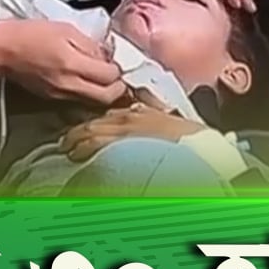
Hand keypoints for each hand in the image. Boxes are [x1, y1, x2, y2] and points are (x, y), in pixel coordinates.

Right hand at [0, 20, 126, 106]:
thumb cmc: (26, 34)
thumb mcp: (63, 28)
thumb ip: (89, 44)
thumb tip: (106, 55)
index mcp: (71, 64)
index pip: (110, 77)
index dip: (118, 70)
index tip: (117, 61)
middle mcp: (68, 84)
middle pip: (106, 97)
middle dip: (117, 88)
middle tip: (117, 75)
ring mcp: (59, 94)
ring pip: (93, 102)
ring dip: (102, 91)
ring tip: (100, 76)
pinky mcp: (51, 98)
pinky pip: (77, 99)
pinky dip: (86, 92)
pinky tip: (83, 79)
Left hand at [59, 90, 205, 161]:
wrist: (201, 148)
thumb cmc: (191, 141)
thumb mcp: (170, 125)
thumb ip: (152, 122)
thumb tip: (143, 123)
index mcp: (140, 113)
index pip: (109, 116)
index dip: (93, 125)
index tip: (85, 132)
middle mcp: (129, 117)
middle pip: (95, 122)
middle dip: (78, 131)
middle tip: (67, 140)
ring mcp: (125, 130)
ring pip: (91, 130)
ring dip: (76, 139)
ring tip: (67, 148)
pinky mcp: (124, 143)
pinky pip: (96, 143)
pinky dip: (82, 147)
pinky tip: (75, 155)